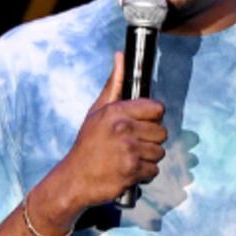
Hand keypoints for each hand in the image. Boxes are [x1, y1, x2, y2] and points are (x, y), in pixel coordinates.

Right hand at [37, 51, 167, 228]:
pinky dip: (143, 174)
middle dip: (149, 140)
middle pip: (162, 132)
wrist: (74, 178)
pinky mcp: (132, 170)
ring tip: (128, 158)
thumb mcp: (97, 112)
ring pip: (159, 152)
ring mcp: (129, 151)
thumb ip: (114, 84)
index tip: (139, 125)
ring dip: (147, 158)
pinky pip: (154, 170)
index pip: (156, 109)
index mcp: (116, 112)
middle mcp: (123, 129)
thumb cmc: (87, 144)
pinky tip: (128, 171)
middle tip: (130, 145)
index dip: (151, 118)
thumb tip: (120, 56)